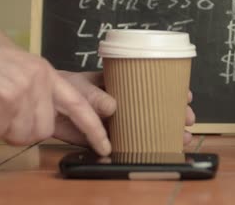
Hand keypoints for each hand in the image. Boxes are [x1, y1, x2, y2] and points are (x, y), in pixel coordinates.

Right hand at [0, 0, 110, 155]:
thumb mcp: (22, 71)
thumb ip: (39, 95)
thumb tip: (46, 124)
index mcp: (47, 74)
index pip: (78, 105)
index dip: (93, 128)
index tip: (105, 145)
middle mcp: (39, 81)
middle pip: (42, 131)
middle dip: (20, 130)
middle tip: (1, 113)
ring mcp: (22, 89)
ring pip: (20, 135)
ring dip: (0, 128)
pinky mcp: (2, 99)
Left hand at [56, 71, 195, 145]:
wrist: (45, 105)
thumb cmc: (65, 87)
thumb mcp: (81, 85)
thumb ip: (96, 95)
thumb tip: (113, 106)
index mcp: (122, 85)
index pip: (152, 85)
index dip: (171, 90)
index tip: (186, 96)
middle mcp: (124, 102)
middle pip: (156, 107)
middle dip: (175, 113)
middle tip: (189, 119)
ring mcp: (118, 121)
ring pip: (147, 126)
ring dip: (165, 131)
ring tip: (182, 137)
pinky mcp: (108, 137)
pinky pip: (128, 143)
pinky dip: (141, 148)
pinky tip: (155, 149)